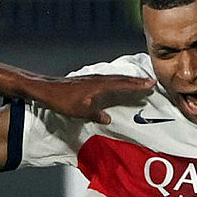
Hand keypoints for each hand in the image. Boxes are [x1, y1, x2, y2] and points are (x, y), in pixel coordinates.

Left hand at [22, 72, 155, 123]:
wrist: (46, 89)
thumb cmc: (61, 100)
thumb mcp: (79, 111)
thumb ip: (95, 113)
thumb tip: (108, 118)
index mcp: (98, 85)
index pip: (122, 84)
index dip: (137, 84)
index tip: (150, 83)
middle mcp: (97, 79)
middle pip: (121, 78)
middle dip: (136, 80)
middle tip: (151, 81)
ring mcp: (92, 78)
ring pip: (115, 78)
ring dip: (128, 80)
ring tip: (139, 82)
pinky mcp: (88, 81)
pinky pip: (108, 79)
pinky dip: (117, 81)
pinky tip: (117, 83)